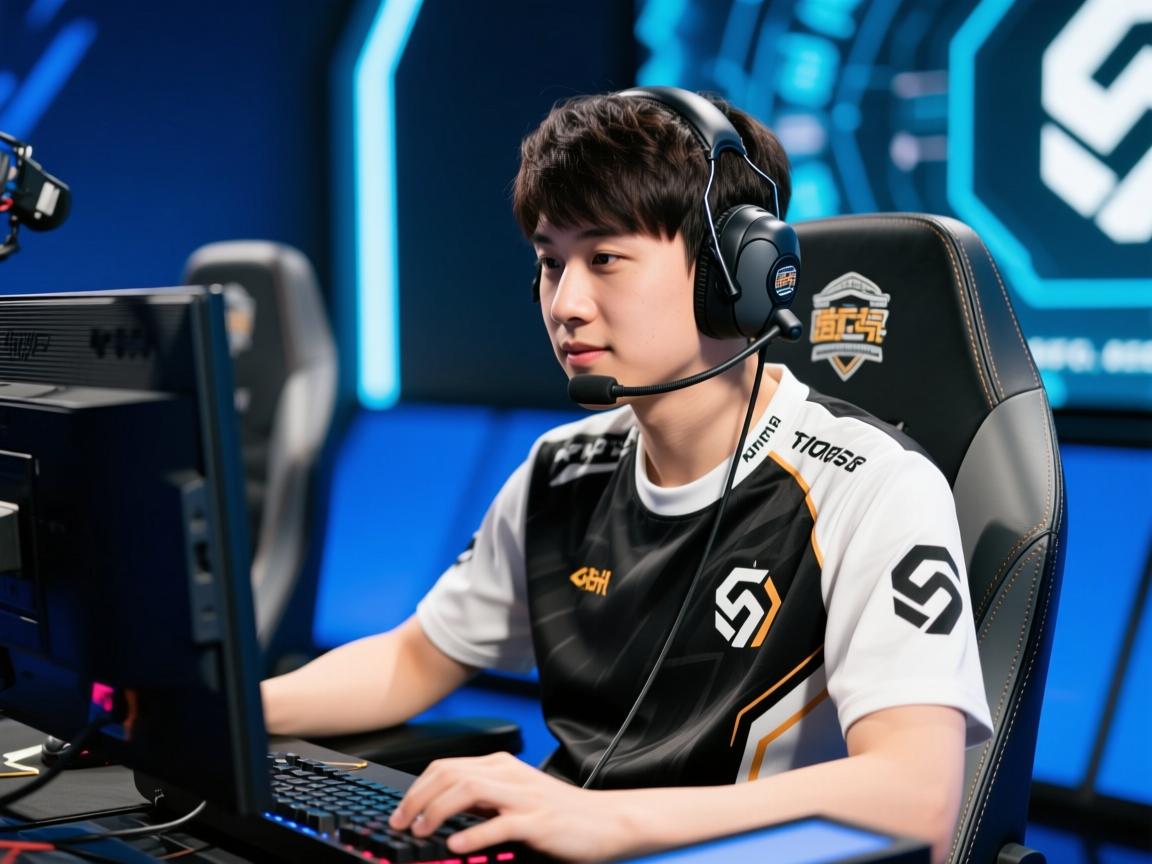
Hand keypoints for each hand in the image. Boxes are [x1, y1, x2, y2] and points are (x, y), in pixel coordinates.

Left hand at [388, 752, 631, 861]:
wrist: (606, 821)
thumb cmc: (560, 813)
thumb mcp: (517, 797)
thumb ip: (484, 799)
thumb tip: (440, 812)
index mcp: (502, 766)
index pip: (447, 766)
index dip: (417, 788)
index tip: (400, 812)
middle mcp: (510, 774)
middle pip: (451, 775)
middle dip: (418, 799)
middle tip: (400, 824)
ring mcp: (524, 796)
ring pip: (469, 790)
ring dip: (437, 811)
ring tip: (420, 831)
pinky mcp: (538, 821)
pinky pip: (499, 824)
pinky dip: (473, 834)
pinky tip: (456, 845)